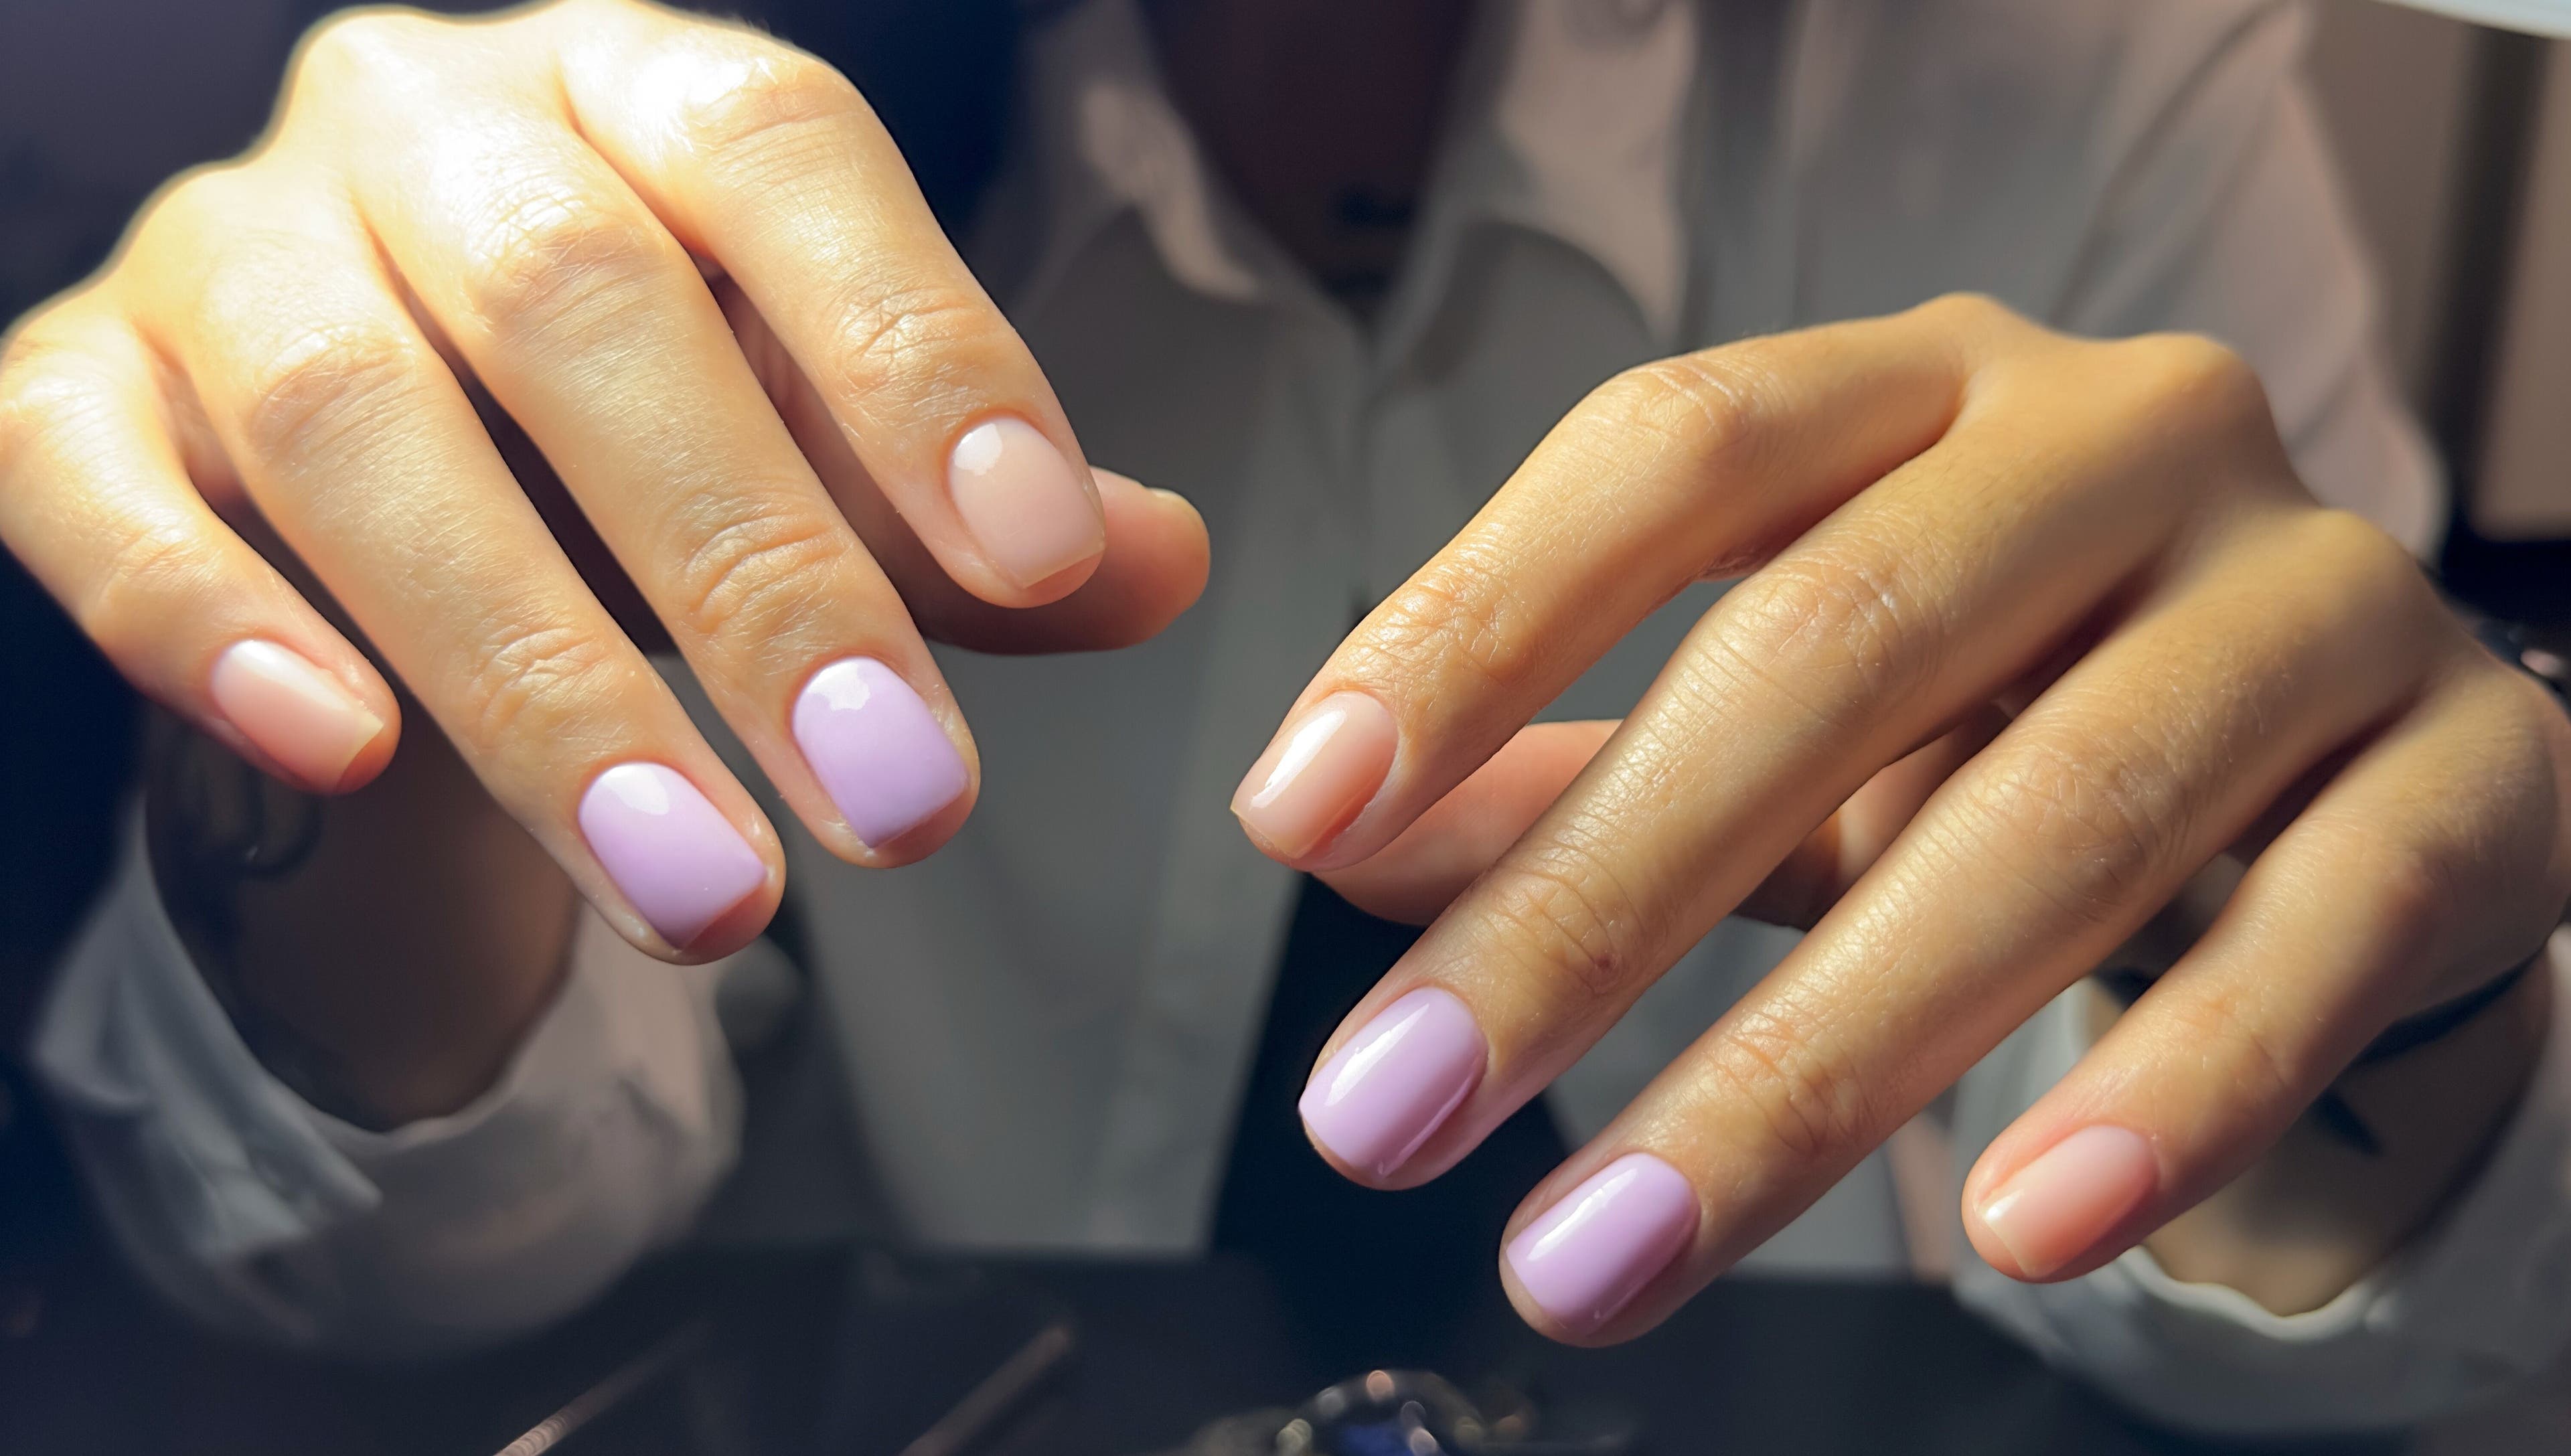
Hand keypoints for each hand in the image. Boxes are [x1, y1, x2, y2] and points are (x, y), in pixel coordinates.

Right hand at [0, 0, 1206, 959]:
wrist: (386, 447)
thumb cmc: (646, 434)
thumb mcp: (831, 452)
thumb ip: (980, 516)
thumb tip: (1158, 563)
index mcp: (637, 91)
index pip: (785, 156)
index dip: (916, 347)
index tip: (1037, 559)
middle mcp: (423, 123)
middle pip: (579, 307)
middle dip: (757, 574)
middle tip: (904, 803)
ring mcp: (224, 245)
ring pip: (353, 423)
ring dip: (538, 675)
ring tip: (707, 896)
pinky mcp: (65, 387)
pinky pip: (86, 482)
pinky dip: (210, 616)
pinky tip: (346, 753)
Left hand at [1233, 294, 2570, 1340]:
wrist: (2363, 782)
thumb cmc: (2027, 722)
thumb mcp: (1800, 717)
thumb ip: (1580, 762)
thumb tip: (1345, 837)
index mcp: (1927, 389)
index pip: (1675, 450)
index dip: (1477, 621)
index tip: (1296, 814)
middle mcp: (2125, 439)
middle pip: (1832, 646)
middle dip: (1585, 905)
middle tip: (1382, 1113)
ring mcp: (2317, 595)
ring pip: (2055, 818)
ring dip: (1807, 1067)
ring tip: (1603, 1252)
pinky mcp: (2477, 774)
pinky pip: (2313, 942)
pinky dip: (2159, 1095)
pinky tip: (2016, 1230)